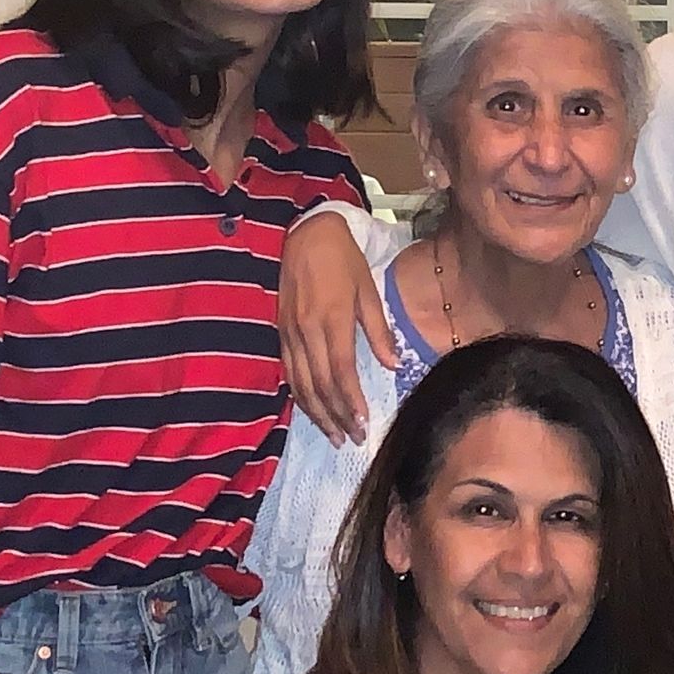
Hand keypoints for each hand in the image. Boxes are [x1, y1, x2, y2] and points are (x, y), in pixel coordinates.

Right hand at [278, 211, 394, 445]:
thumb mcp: (368, 290)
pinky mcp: (280, 332)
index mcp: (331, 319)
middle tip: (353, 439)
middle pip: (320, 384)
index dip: (350, 401)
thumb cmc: (343, 260)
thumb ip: (379, 330)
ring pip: (300, 383)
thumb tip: (394, 365)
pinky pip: (289, 371)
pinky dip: (300, 395)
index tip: (363, 423)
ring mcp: (289, 333)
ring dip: (317, 413)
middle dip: (336, 416)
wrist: (305, 234)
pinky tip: (312, 410)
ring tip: (335, 435)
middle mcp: (306, 330)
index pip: (341, 371)